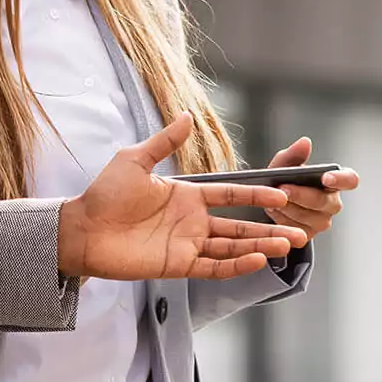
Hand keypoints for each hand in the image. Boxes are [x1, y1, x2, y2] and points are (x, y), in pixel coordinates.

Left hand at [60, 112, 308, 280]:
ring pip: (232, 246)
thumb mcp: (135, 160)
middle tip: (300, 232)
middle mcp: (192, 221)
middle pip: (239, 225)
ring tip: (288, 245)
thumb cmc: (104, 194)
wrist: (81, 229)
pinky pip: (213, 266)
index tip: (282, 193)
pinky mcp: (177, 265)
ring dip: (260, 246)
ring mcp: (186, 244)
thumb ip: (165, 142)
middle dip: (269, 228)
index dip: (256, 195)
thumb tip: (188, 116)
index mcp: (187, 196)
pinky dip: (236, 264)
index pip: (230, 195)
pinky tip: (257, 260)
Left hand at [261, 137, 359, 242]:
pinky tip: (273, 211)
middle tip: (283, 189)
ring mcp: (322, 221)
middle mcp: (333, 202)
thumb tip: (305, 142)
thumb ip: (294, 154)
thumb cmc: (284, 179)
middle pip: (324, 202)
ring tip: (272, 200)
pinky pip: (298, 230)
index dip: (340, 179)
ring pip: (309, 218)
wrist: (270, 202)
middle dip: (302, 195)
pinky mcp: (309, 235)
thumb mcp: (285, 164)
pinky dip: (283, 220)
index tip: (326, 177)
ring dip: (289, 208)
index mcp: (335, 180)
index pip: (350, 180)